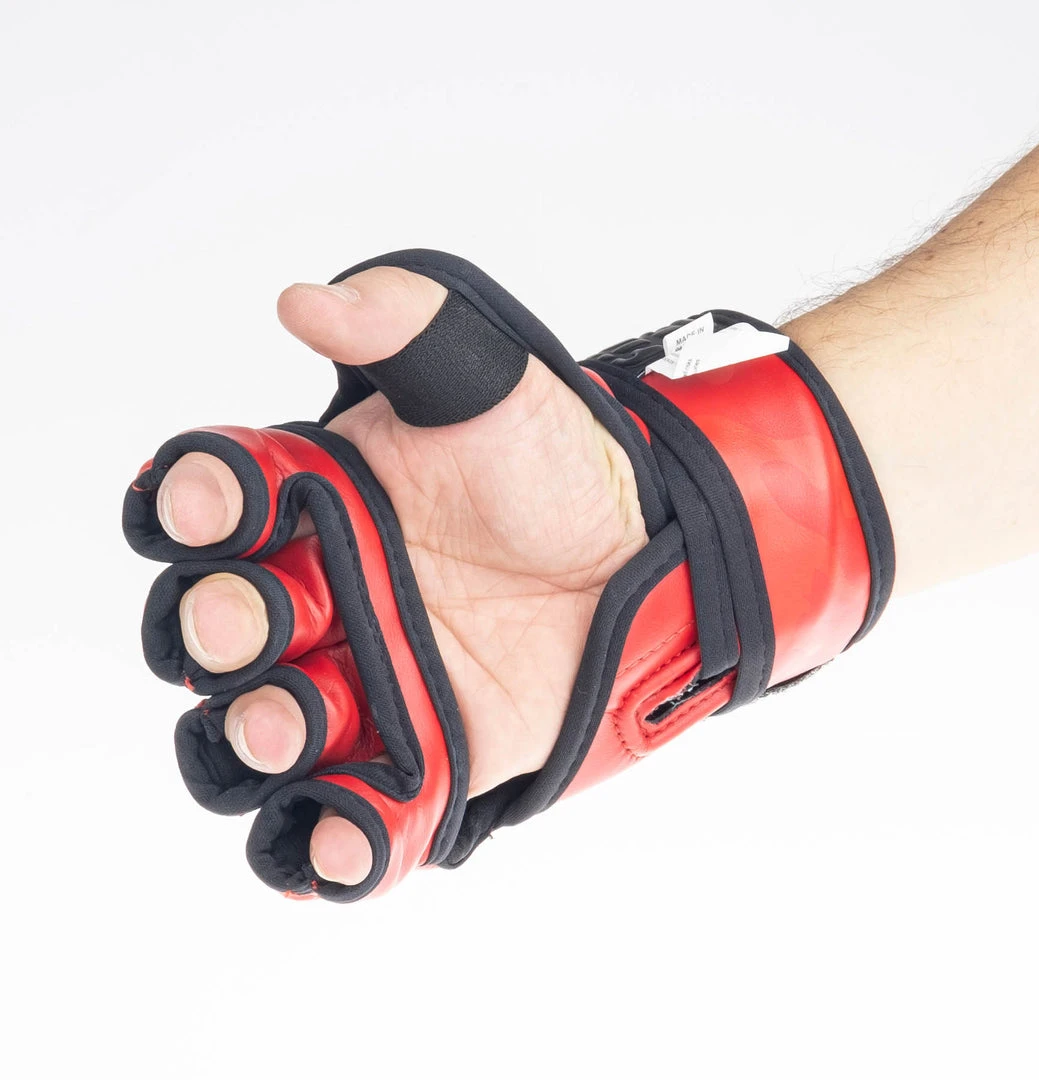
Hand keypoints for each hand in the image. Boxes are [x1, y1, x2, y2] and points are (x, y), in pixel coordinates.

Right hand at [155, 266, 646, 884]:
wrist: (648, 550)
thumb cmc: (561, 463)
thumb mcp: (493, 378)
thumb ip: (405, 326)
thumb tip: (307, 300)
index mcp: (311, 500)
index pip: (208, 503)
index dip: (193, 503)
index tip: (227, 498)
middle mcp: (316, 592)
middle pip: (214, 629)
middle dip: (219, 629)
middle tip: (267, 618)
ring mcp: (360, 679)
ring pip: (256, 732)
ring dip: (254, 738)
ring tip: (294, 724)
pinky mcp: (419, 754)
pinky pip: (344, 815)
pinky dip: (329, 844)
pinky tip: (346, 844)